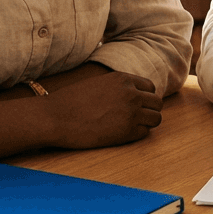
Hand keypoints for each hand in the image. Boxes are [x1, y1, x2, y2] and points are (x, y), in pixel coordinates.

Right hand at [44, 71, 161, 149]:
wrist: (55, 117)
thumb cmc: (70, 101)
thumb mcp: (98, 84)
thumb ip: (117, 87)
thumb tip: (131, 95)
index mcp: (123, 79)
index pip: (150, 87)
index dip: (144, 97)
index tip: (136, 105)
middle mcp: (131, 94)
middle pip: (157, 103)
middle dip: (148, 110)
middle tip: (134, 118)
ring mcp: (131, 113)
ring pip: (156, 118)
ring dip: (146, 123)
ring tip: (129, 126)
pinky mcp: (127, 132)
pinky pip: (144, 133)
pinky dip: (136, 134)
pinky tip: (121, 134)